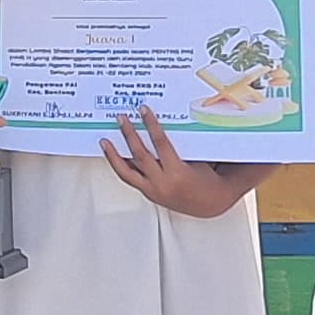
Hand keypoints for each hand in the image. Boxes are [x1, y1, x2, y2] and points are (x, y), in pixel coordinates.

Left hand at [102, 109, 250, 218]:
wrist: (210, 204)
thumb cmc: (207, 180)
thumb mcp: (196, 159)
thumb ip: (178, 146)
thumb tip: (158, 128)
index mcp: (177, 172)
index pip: (160, 143)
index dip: (151, 124)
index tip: (144, 111)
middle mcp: (162, 183)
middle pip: (140, 155)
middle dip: (129, 134)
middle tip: (121, 119)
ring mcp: (153, 190)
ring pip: (126, 171)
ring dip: (113, 155)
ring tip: (105, 141)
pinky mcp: (148, 194)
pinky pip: (129, 178)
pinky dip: (120, 166)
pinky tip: (114, 156)